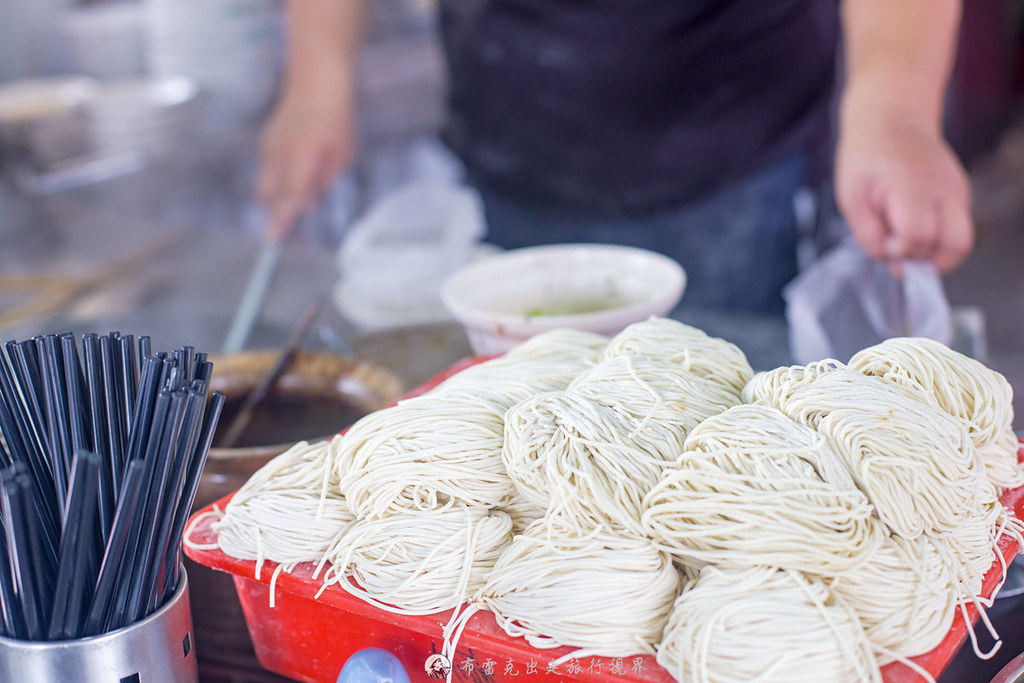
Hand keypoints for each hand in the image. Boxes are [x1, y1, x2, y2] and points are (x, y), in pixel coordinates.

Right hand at [256, 95, 354, 241]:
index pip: (289, 199)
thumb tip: (308, 204)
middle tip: (291, 216)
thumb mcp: (342, 157)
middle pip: (269, 197)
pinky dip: (278, 176)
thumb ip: (323, 182)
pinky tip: (297, 163)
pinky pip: (268, 168)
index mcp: (303, 161)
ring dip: (278, 194)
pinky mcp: (266, 141)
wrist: (317, 82)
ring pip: (265, 184)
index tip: (272, 240)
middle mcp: (281, 156)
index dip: (280, 221)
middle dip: (277, 211)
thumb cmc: (338, 121)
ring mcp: (269, 147)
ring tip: (303, 179)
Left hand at [835, 97, 972, 272]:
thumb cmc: (866, 158)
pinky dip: (937, 240)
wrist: (893, 119)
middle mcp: (943, 187)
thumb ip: (869, 236)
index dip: (901, 248)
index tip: (885, 241)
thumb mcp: (851, 198)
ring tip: (906, 238)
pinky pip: (957, 231)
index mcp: (909, 183)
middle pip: (954, 244)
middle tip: (898, 244)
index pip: (919, 233)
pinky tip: (913, 225)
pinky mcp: (962, 194)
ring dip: (934, 253)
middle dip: (924, 257)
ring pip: (961, 242)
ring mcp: (958, 190)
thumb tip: (896, 266)